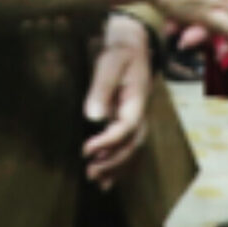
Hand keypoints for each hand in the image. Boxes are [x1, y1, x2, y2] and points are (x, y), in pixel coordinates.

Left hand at [84, 16, 154, 188]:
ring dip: (116, 168)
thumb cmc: (120, 52)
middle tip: (90, 172)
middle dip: (114, 162)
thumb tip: (93, 116)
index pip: (127, 127)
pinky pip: (129, 148)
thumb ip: (101, 88)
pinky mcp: (130, 123)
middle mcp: (141, 114)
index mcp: (137, 100)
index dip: (108, 142)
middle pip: (133, 145)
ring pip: (133, 151)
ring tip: (97, 182)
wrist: (133, 45)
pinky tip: (107, 181)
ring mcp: (137, 119)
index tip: (86, 149)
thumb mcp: (109, 63)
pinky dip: (120, 166)